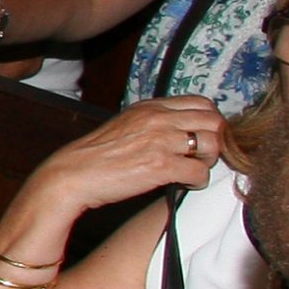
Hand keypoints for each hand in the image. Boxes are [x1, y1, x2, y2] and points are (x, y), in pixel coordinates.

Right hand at [31, 96, 225, 215]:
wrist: (73, 175)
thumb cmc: (96, 156)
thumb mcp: (126, 125)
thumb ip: (152, 122)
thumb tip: (177, 132)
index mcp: (151, 107)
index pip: (202, 103)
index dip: (209, 122)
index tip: (203, 138)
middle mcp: (159, 118)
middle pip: (214, 121)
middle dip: (215, 141)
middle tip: (203, 157)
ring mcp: (161, 141)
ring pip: (212, 145)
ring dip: (209, 161)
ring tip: (194, 170)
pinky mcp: (161, 166)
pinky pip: (199, 172)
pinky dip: (198, 181)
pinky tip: (185, 184)